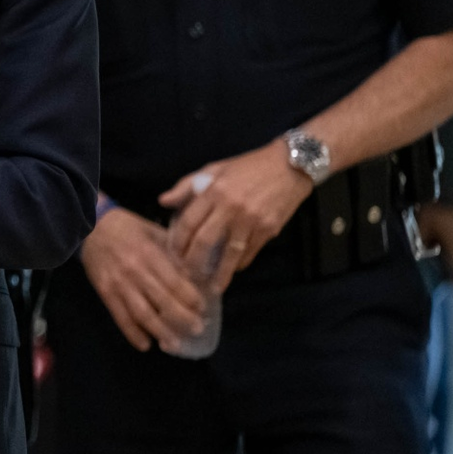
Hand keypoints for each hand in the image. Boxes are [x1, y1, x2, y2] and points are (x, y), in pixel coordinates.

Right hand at [79, 208, 209, 351]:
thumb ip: (173, 252)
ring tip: (174, 344)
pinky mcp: (105, 293)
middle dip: (182, 318)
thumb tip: (196, 273)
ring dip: (160, 331)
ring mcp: (119, 284)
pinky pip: (120, 317)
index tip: (203, 308)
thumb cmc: (128, 228)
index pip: (175, 281)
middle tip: (197, 330)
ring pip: (142, 313)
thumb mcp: (154, 232)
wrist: (91, 228)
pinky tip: (145, 344)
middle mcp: (135, 271)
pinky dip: (132, 333)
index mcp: (150, 253)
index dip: (190, 298)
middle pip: (162, 301)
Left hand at [160, 139, 313, 294]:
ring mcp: (251, 220)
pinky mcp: (268, 229)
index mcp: (214, 191)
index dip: (178, 241)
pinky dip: (240, 264)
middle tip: (186, 275)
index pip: (188, 222)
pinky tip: (233, 270)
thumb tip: (163, 201)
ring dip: (220, 273)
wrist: (289, 166)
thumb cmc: (248, 167)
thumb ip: (187, 186)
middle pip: (204, 241)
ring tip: (212, 287)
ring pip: (230, 253)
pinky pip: (250, 252)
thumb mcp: (215, 169)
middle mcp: (231, 207)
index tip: (173, 254)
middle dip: (193, 262)